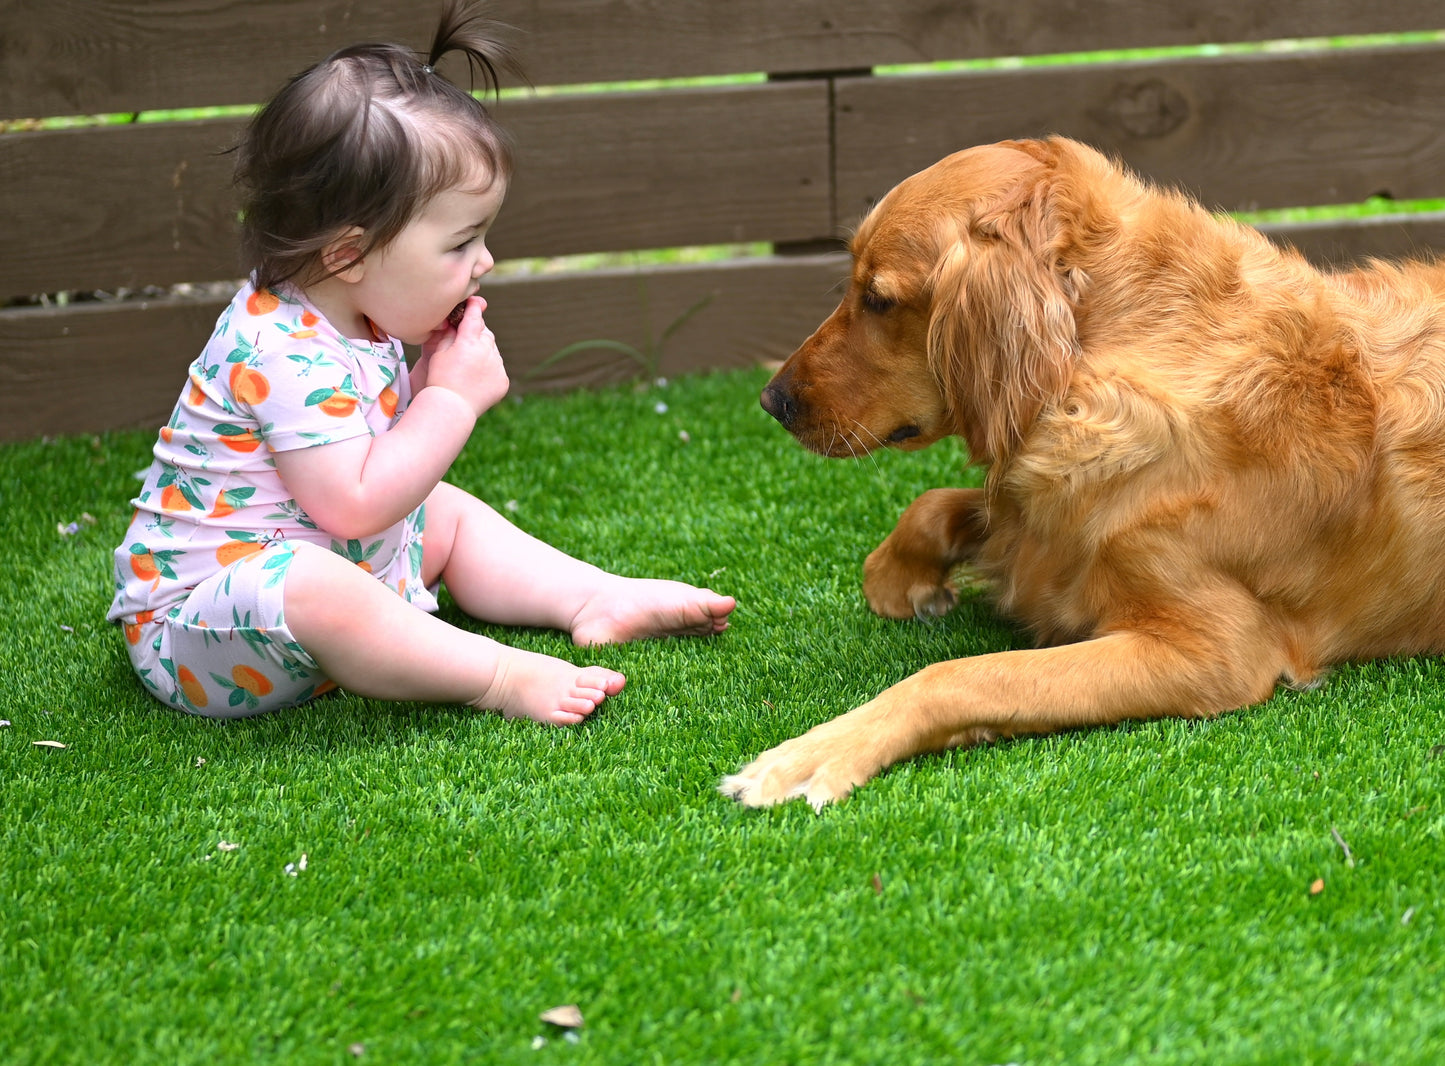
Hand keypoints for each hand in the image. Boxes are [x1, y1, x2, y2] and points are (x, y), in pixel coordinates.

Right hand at [421, 296, 508, 415]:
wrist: (451, 407)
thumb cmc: (439, 378)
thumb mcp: (438, 352)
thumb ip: (450, 334)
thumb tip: (457, 322)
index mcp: (469, 341)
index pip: (474, 317)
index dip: (474, 308)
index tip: (475, 302)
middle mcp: (487, 351)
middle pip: (486, 334)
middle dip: (478, 334)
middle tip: (467, 341)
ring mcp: (497, 367)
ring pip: (493, 351)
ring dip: (485, 352)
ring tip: (470, 365)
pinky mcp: (503, 381)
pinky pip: (498, 369)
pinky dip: (490, 370)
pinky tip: (477, 378)